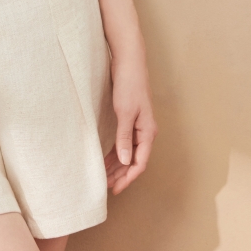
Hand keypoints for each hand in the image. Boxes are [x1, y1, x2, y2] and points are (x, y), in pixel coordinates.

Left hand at [104, 52, 157, 194]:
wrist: (129, 62)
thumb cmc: (129, 85)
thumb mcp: (125, 113)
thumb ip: (124, 137)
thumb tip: (125, 161)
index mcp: (147, 132)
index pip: (139, 163)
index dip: (128, 178)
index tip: (115, 189)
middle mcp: (145, 132)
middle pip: (134, 160)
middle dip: (121, 174)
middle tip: (106, 186)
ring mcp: (137, 126)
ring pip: (128, 153)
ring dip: (117, 165)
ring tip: (103, 176)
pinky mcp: (128, 119)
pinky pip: (123, 143)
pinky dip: (115, 153)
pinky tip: (105, 159)